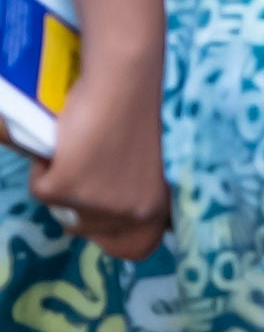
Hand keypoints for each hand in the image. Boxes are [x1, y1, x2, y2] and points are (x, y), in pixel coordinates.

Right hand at [30, 51, 165, 260]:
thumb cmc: (132, 114)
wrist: (123, 83)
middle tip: (83, 166)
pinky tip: (64, 142)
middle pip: (83, 229)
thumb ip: (129, 192)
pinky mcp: (67, 188)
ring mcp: (98, 204)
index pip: (133, 248)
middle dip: (76, 201)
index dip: (109, 235)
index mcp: (156, 207)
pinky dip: (42, 167)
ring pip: (59, 209)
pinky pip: (40, 190)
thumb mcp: (141, 164)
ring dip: (60, 181)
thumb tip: (94, 219)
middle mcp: (131, 213)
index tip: (96, 214)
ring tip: (79, 148)